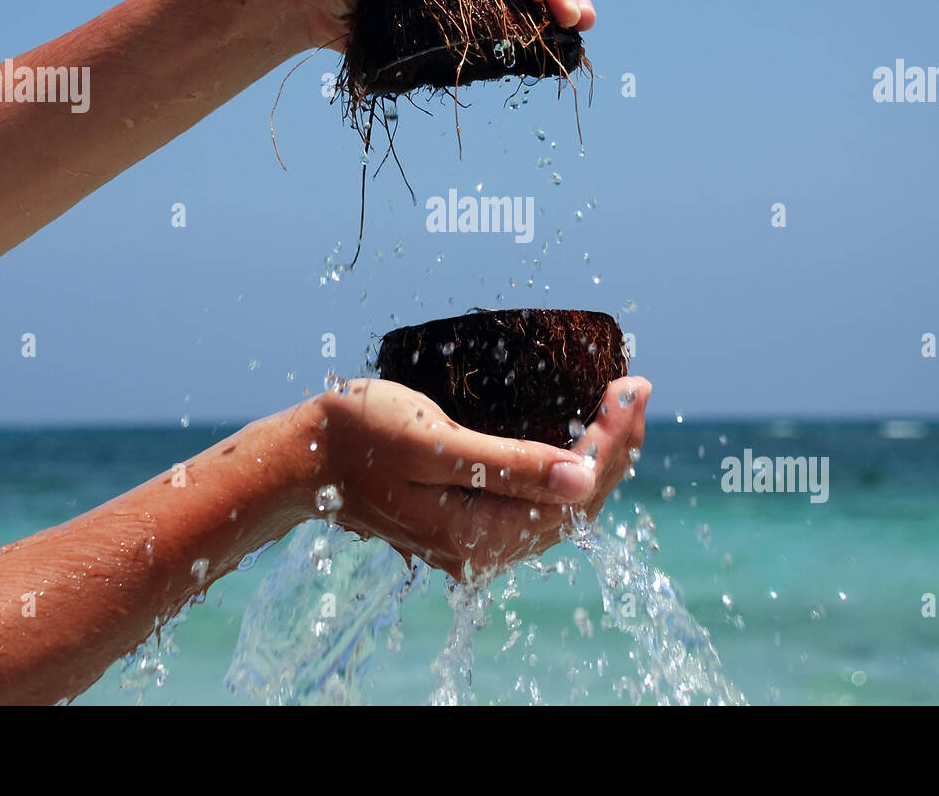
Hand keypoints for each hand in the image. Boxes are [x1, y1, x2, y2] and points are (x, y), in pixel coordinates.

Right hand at [302, 375, 650, 580]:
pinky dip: (565, 468)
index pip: (574, 495)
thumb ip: (509, 465)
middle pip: (575, 505)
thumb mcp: (434, 444)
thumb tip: (583, 479)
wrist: (302, 458)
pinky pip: (535, 501)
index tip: (630, 388)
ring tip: (622, 408)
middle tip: (636, 388)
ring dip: (596, 457)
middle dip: (614, 446)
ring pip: (559, 505)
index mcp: (479, 537)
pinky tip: (579, 437)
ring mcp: (475, 538)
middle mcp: (483, 550)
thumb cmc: (358, 438)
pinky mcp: (467, 520)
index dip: (612, 442)